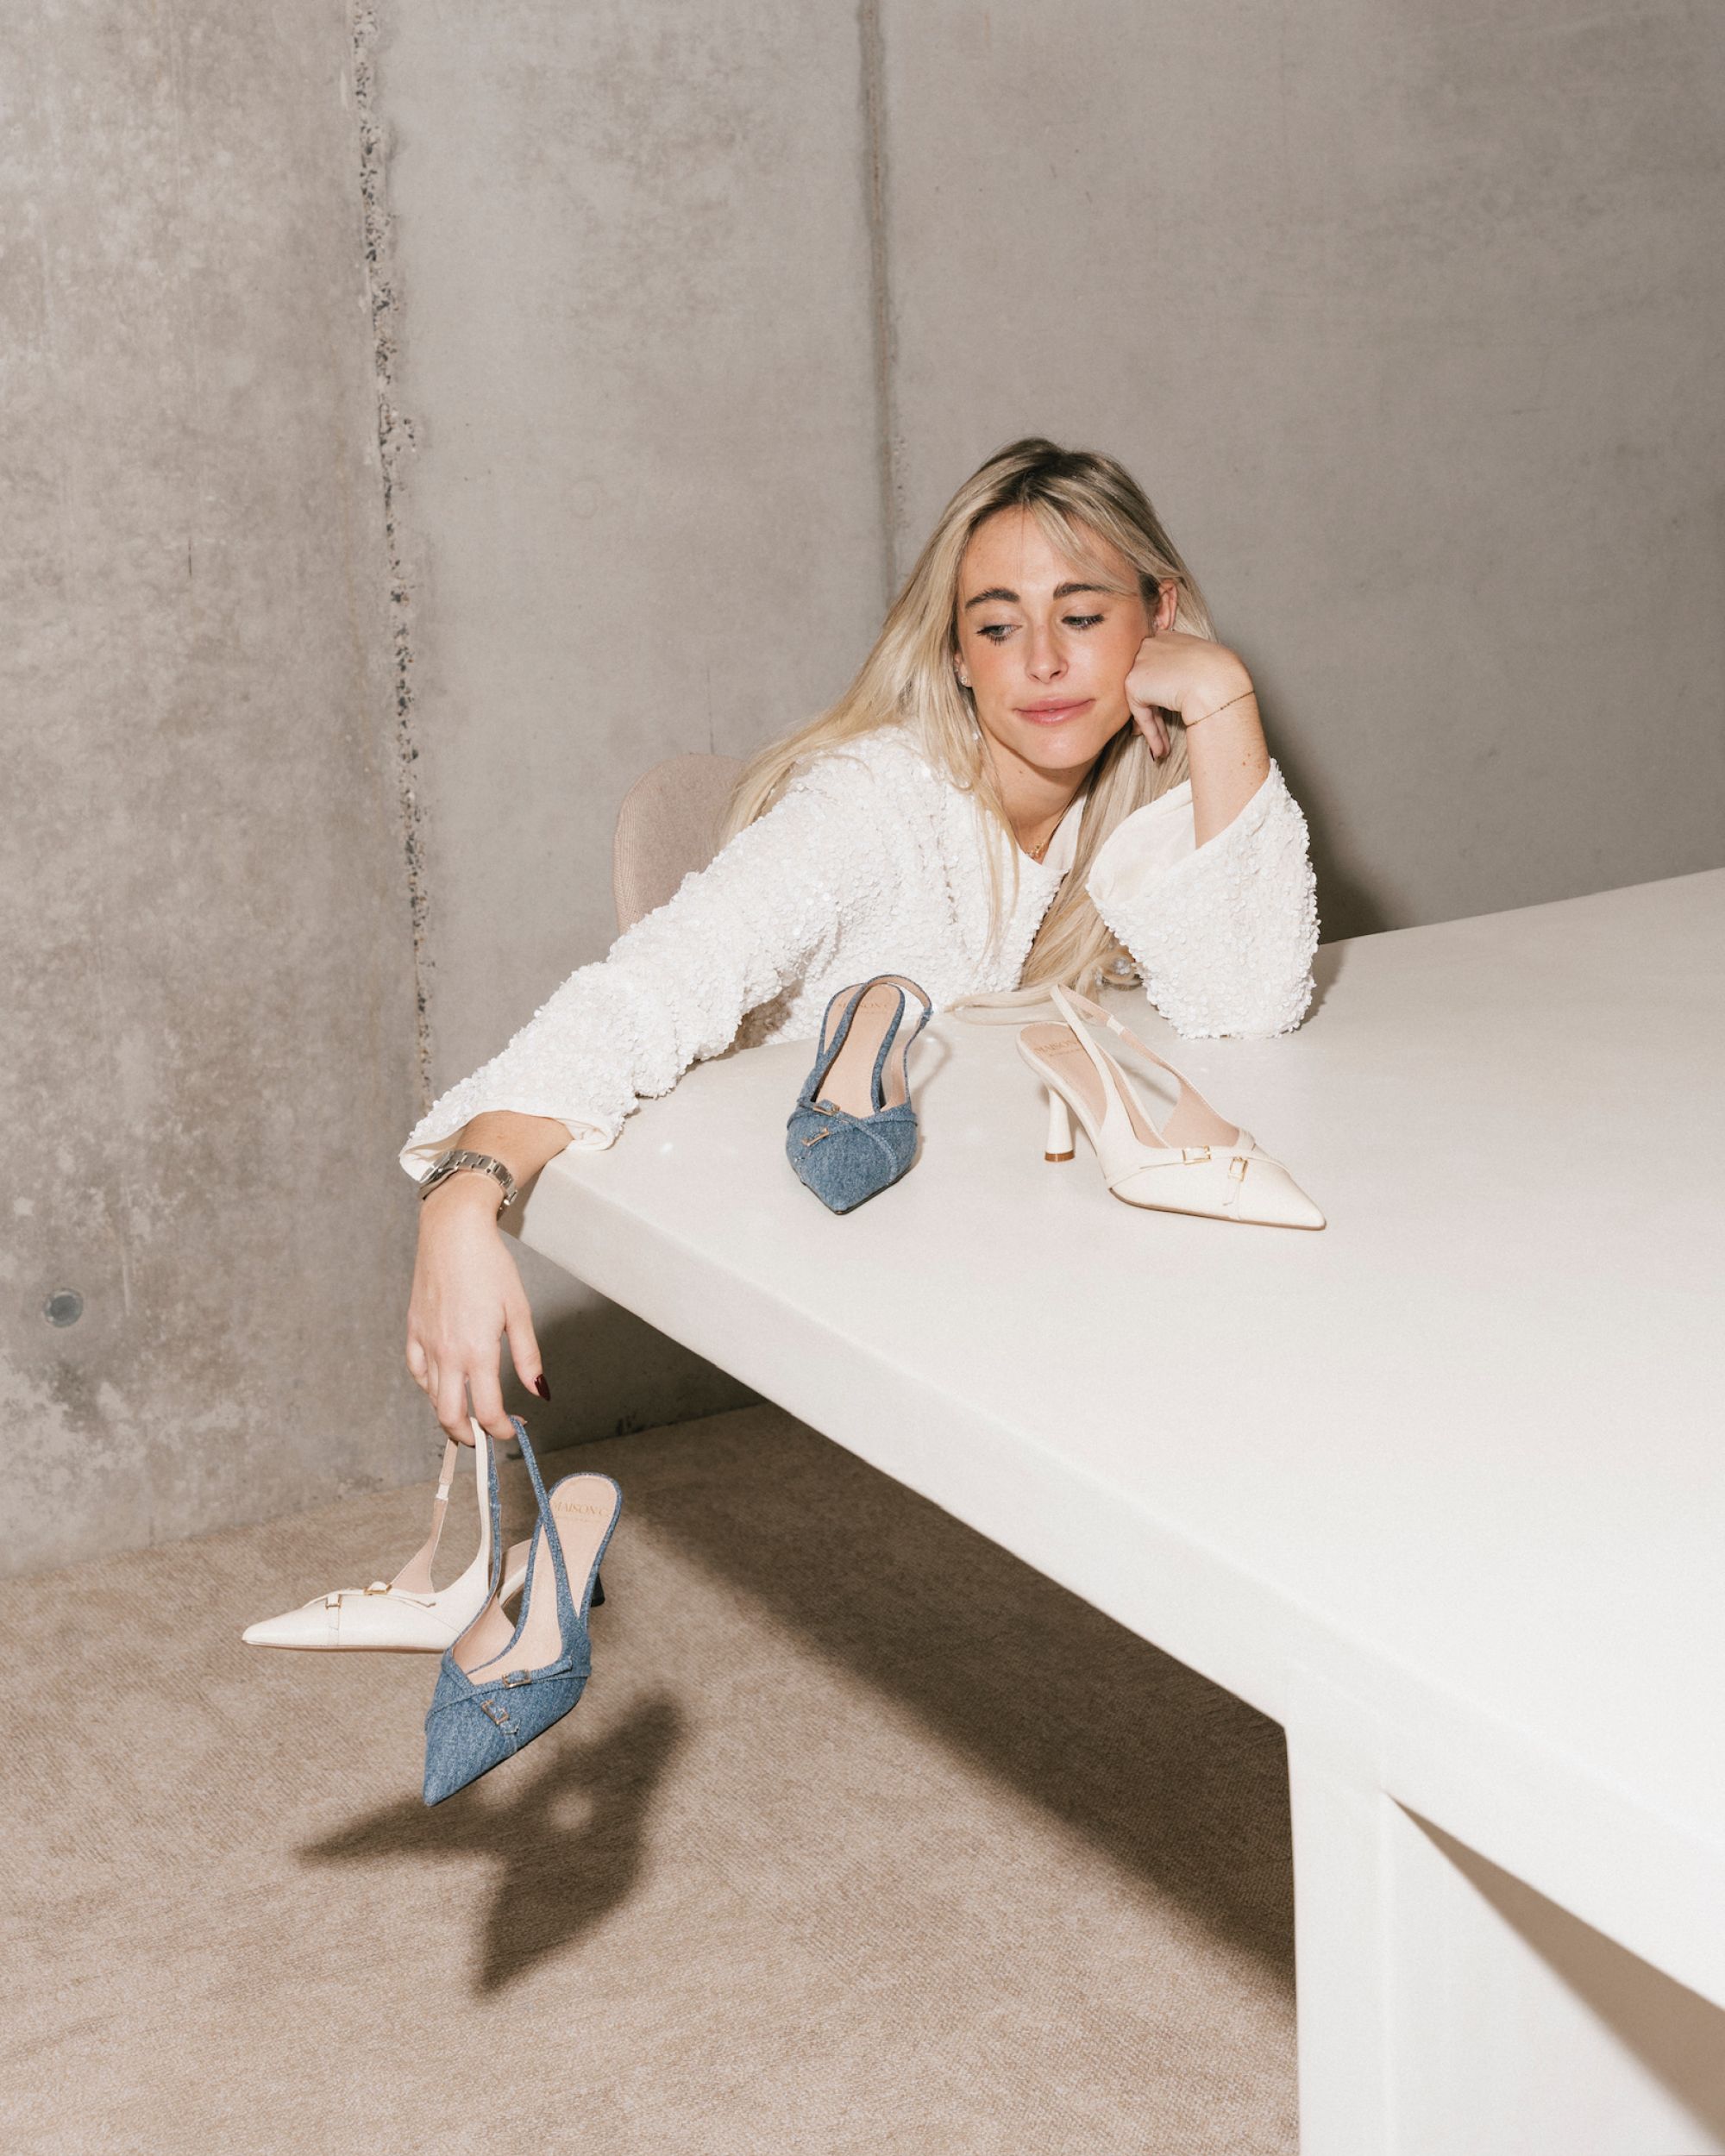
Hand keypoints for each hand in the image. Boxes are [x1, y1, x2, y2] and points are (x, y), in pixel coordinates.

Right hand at [405, 1176, 545, 1442]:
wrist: (452, 1232)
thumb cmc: (490, 1266)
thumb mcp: (519, 1311)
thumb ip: (529, 1357)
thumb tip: (540, 1391)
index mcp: (477, 1351)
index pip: (487, 1411)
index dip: (502, 1430)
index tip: (514, 1429)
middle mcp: (446, 1354)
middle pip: (450, 1417)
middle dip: (470, 1436)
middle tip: (488, 1435)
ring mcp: (425, 1343)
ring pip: (432, 1397)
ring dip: (452, 1411)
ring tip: (472, 1408)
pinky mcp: (412, 1331)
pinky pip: (417, 1372)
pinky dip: (430, 1386)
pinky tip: (445, 1382)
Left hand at [1124, 630, 1251, 759]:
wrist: (1217, 680)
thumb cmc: (1220, 673)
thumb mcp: (1201, 665)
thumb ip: (1182, 672)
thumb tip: (1172, 690)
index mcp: (1167, 637)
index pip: (1158, 667)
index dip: (1162, 691)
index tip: (1168, 709)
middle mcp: (1150, 645)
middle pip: (1148, 684)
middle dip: (1154, 711)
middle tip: (1162, 734)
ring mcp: (1139, 662)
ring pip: (1143, 701)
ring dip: (1154, 727)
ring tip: (1164, 747)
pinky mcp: (1133, 683)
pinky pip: (1142, 714)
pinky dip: (1152, 733)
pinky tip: (1161, 749)